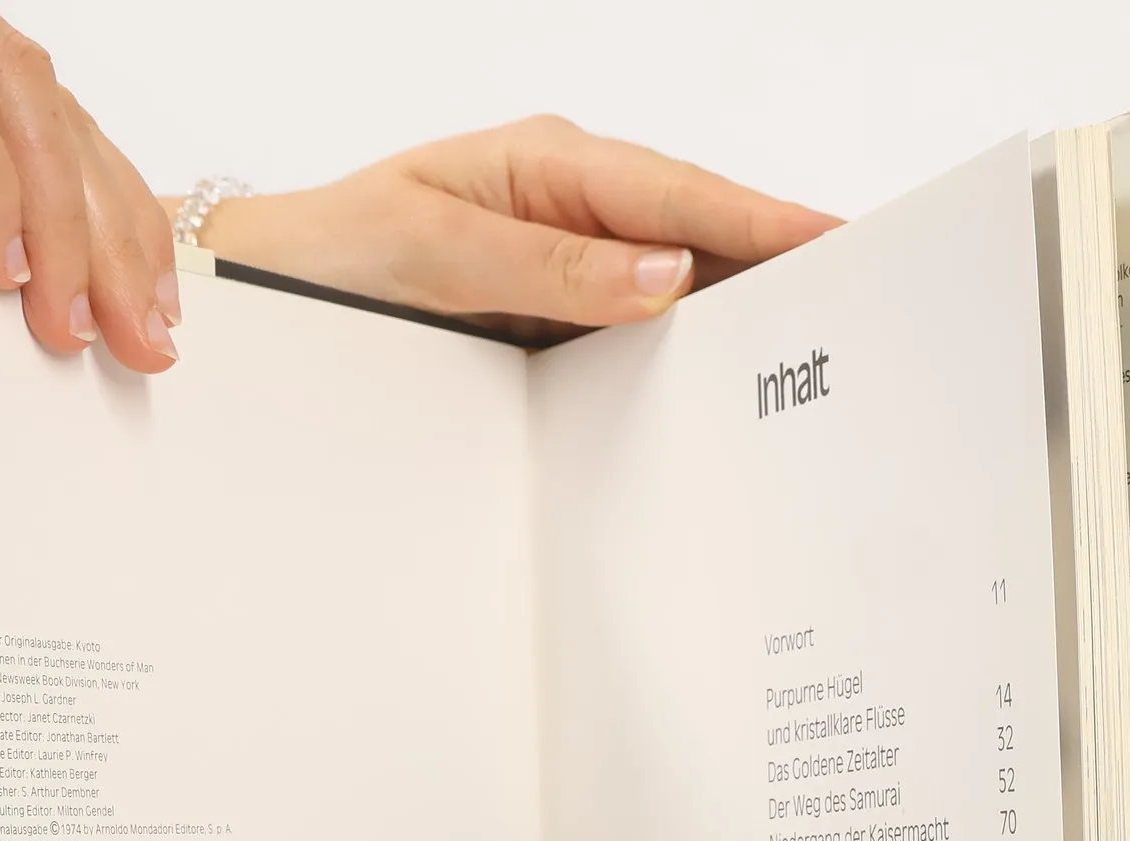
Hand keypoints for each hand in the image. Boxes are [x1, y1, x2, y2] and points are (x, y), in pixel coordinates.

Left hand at [183, 117, 838, 337]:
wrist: (270, 290)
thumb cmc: (334, 251)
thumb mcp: (435, 250)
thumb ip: (548, 265)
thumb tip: (662, 272)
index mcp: (551, 166)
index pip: (681, 193)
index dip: (767, 220)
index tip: (838, 243)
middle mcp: (574, 207)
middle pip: (700, 233)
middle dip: (779, 264)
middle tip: (859, 307)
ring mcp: (573, 262)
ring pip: (679, 284)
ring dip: (740, 315)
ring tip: (814, 353)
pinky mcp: (562, 314)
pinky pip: (641, 329)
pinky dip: (686, 352)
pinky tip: (723, 383)